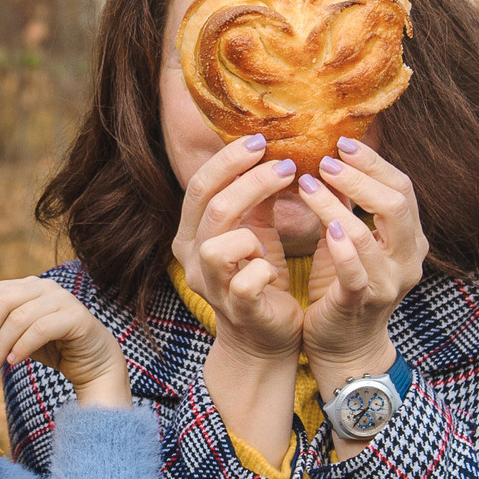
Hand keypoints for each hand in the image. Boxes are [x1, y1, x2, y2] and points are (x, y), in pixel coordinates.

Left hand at [0, 277, 131, 406]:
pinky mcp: (76, 317)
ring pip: (19, 317)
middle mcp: (44, 287)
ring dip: (0, 345)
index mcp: (28, 286)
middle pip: (2, 300)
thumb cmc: (51, 348)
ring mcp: (63, 299)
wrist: (93, 362)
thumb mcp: (18, 335)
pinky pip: (40, 329)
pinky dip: (22, 347)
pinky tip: (13, 361)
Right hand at [169, 135, 305, 366]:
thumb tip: (272, 151)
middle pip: (212, 207)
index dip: (227, 161)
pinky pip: (245, 283)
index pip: (198, 187)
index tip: (260, 141)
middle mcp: (193, 259)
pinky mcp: (237, 310)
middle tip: (286, 165)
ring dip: (252, 231)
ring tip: (271, 235)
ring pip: (219, 245)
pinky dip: (264, 270)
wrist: (264, 338)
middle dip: (251, 180)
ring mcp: (212, 287)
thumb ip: (256, 199)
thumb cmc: (259, 279)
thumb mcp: (255, 232)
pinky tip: (274, 269)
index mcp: (192, 235)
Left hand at [293, 139, 427, 396]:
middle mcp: (407, 259)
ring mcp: (388, 283)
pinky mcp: (361, 303)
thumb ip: (348, 206)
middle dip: (360, 176)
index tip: (343, 143)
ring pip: (369, 235)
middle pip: (397, 203)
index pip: (402, 188)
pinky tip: (326, 228)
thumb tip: (331, 159)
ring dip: (336, 205)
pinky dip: (343, 247)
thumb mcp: (349, 241)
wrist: (344, 347)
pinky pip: (356, 272)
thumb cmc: (343, 286)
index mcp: (409, 239)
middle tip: (324, 161)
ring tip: (307, 185)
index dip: (373, 163)